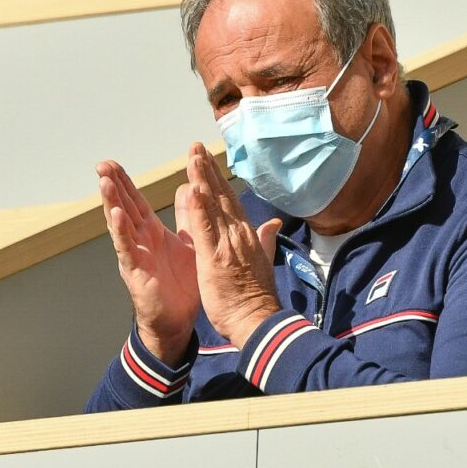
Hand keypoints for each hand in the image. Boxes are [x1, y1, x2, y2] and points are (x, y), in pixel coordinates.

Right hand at [97, 160, 198, 363]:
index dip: (124, 183)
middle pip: (123, 207)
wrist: (179, 320)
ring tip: (104, 182)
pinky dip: (121, 232)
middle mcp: (139, 241)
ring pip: (120, 225)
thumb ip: (187, 216)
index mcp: (152, 232)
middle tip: (102, 164)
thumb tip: (187, 187)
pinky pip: (127, 249)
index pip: (135, 202)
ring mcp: (135, 255)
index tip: (112, 164)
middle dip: (113, 186)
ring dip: (112, 203)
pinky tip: (116, 216)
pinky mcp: (136, 272)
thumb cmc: (181, 284)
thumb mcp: (188, 243)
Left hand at [181, 143, 283, 348]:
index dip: (217, 179)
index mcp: (246, 236)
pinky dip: (200, 208)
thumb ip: (266, 239)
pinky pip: (206, 229)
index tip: (206, 159)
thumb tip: (274, 223)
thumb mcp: (263, 262)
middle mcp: (238, 234)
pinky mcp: (216, 258)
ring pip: (213, 206)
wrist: (259, 321)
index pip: (229, 201)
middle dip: (207, 170)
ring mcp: (228, 244)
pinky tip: (193, 189)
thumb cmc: (256, 297)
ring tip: (192, 156)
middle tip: (195, 146)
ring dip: (202, 179)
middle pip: (221, 196)